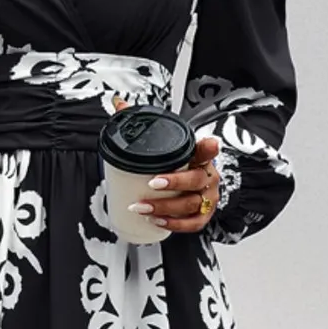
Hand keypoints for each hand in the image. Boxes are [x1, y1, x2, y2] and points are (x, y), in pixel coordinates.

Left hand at [112, 95, 220, 233]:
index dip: (208, 148)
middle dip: (174, 183)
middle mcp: (207, 177)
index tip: (208, 144)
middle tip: (151, 184)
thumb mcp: (167, 146)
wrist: (192, 185)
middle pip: (195, 180)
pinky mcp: (202, 216)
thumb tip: (119, 104)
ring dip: (165, 207)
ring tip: (142, 207)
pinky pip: (192, 223)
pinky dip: (174, 224)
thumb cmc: (179, 164)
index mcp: (201, 157)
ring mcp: (207, 198)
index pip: (208, 149)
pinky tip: (157, 221)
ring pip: (190, 204)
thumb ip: (143, 123)